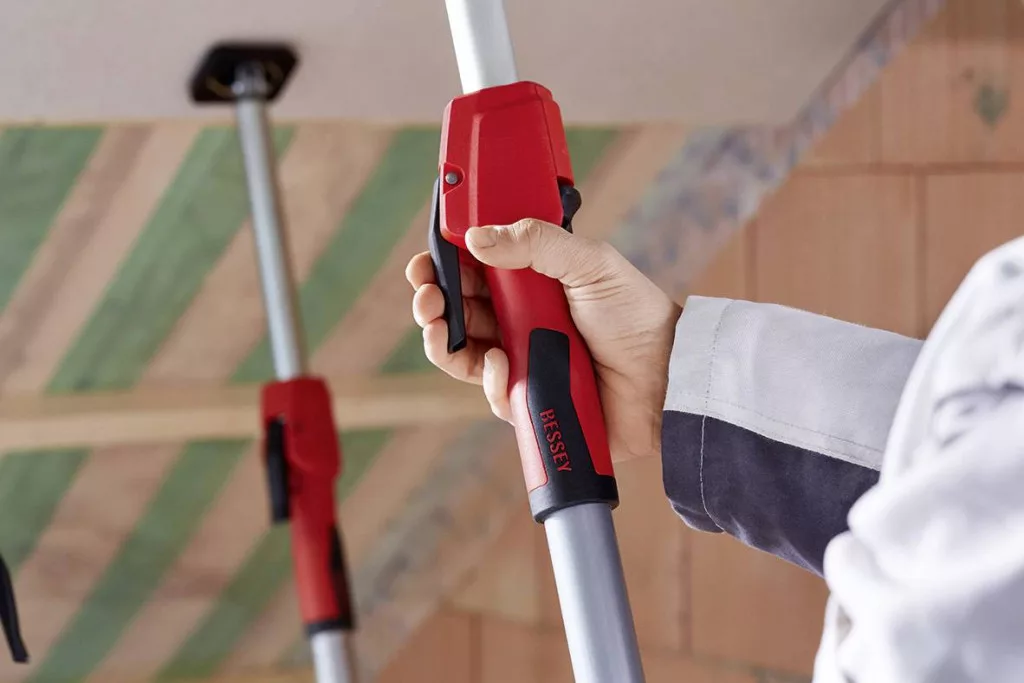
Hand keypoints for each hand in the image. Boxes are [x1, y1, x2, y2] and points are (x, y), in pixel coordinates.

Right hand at [405, 219, 680, 462]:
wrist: (666, 378)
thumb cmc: (636, 316)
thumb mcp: (590, 263)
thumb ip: (537, 243)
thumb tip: (476, 237)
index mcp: (532, 283)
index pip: (475, 270)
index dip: (445, 265)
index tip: (427, 260)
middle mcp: (521, 320)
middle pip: (458, 311)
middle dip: (432, 300)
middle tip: (426, 294)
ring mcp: (522, 361)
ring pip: (461, 353)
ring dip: (441, 339)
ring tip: (441, 327)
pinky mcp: (527, 399)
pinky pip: (489, 391)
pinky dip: (486, 377)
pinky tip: (500, 363)